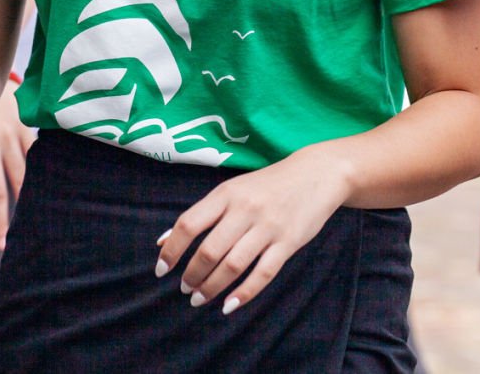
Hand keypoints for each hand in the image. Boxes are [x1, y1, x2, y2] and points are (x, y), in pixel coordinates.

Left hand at [154, 146, 350, 314]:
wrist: (317, 174)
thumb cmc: (267, 185)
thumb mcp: (232, 190)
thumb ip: (201, 214)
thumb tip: (163, 240)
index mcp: (226, 194)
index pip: (189, 224)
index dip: (172, 250)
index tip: (161, 270)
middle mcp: (245, 209)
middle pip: (209, 250)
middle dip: (192, 275)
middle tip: (185, 289)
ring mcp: (268, 227)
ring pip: (233, 265)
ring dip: (212, 287)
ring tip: (200, 299)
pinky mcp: (288, 242)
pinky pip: (263, 273)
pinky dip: (244, 293)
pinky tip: (230, 305)